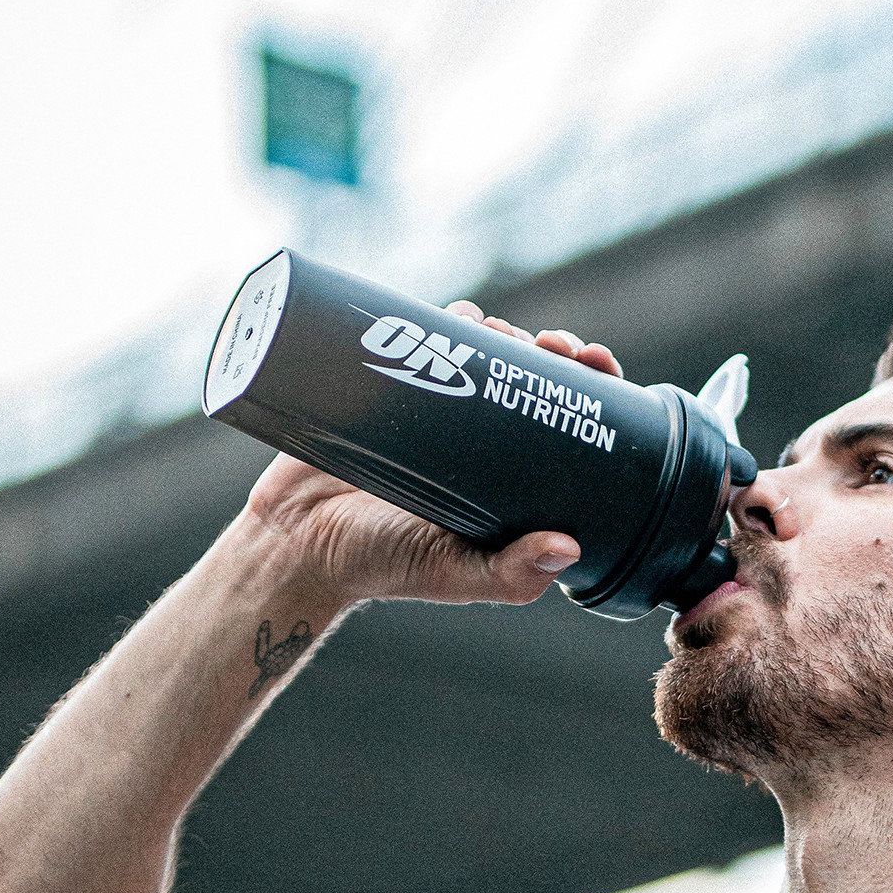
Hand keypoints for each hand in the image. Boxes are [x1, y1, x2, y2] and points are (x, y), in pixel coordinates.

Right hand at [243, 304, 623, 607]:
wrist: (293, 540)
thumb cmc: (381, 564)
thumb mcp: (454, 574)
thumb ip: (511, 575)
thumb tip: (570, 548)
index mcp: (511, 483)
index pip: (567, 426)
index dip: (592, 393)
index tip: (599, 366)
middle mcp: (483, 443)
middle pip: (534, 381)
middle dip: (555, 354)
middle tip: (557, 344)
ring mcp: (440, 411)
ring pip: (489, 354)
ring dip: (510, 332)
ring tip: (509, 334)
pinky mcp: (394, 383)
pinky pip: (431, 338)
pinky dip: (455, 321)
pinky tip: (469, 317)